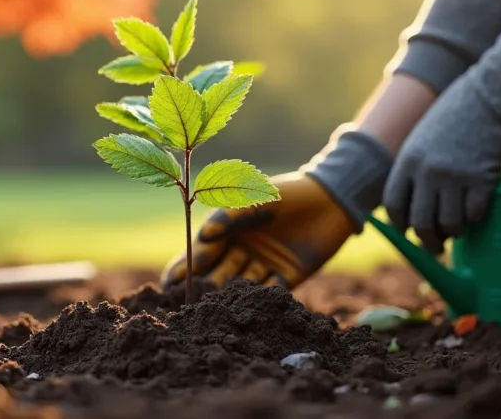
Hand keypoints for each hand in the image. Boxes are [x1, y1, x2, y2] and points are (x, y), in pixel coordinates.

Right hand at [161, 171, 355, 289]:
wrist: (331, 199)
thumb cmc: (286, 193)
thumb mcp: (254, 197)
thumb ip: (228, 215)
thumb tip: (202, 238)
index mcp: (228, 231)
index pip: (200, 252)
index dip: (185, 267)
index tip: (169, 283)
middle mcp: (241, 250)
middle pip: (217, 273)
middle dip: (204, 287)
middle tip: (190, 302)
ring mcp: (263, 265)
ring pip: (240, 285)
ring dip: (229, 296)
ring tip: (215, 307)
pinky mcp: (286, 278)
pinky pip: (269, 292)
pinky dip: (260, 299)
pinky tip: (249, 308)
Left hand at [383, 19, 500, 252]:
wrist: (491, 94)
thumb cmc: (457, 113)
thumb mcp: (424, 136)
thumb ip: (416, 164)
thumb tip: (415, 198)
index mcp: (407, 160)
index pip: (394, 203)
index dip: (400, 224)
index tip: (408, 231)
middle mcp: (426, 171)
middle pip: (420, 221)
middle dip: (428, 240)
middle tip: (436, 246)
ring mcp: (454, 176)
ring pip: (449, 223)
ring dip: (454, 233)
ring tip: (458, 231)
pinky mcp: (482, 178)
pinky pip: (475, 213)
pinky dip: (475, 219)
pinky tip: (477, 214)